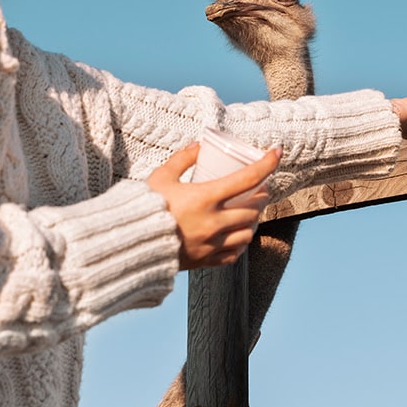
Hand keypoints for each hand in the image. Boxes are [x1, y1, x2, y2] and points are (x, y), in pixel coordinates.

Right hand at [146, 143, 279, 269]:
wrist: (129, 244)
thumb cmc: (144, 209)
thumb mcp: (161, 177)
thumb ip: (182, 159)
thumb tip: (200, 146)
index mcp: (205, 198)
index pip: (248, 178)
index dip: (267, 164)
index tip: (276, 152)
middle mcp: (214, 222)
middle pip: (254, 208)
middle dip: (261, 195)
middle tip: (259, 186)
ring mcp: (212, 244)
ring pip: (248, 232)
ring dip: (253, 220)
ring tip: (249, 211)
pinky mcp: (206, 260)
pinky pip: (234, 253)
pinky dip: (240, 243)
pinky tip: (237, 235)